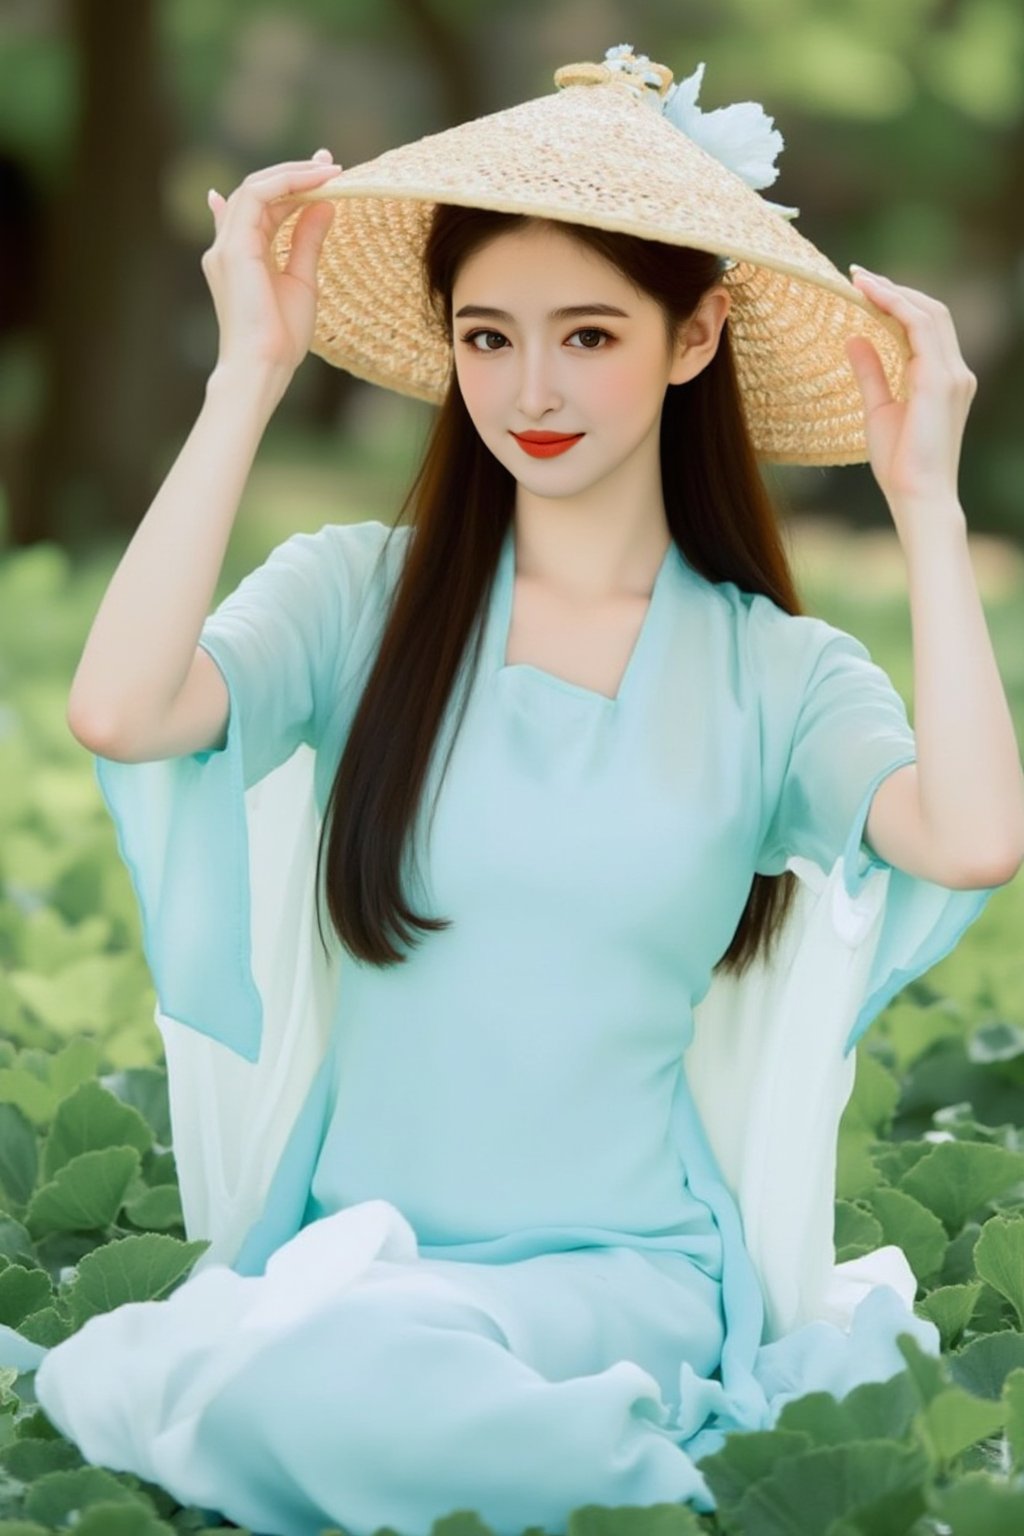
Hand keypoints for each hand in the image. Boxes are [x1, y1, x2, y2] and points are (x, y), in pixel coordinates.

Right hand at [202, 148, 341, 380]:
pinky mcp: (234, 247)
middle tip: (331, 163)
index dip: (293, 183)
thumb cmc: (281, 336)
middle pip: (257, 190)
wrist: (264, 365)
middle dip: (294, 171)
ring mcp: (226, 245)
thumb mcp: (302, 280)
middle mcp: (227, 245)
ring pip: (254, 187)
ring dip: (292, 173)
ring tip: (328, 170)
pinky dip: (285, 183)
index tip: (327, 174)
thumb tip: (325, 204)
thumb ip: (307, 240)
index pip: (263, 205)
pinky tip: (315, 182)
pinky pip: (255, 195)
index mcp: (241, 254)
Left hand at [845, 266, 976, 533]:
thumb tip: (853, 339)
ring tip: (861, 280)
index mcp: (943, 380)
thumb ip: (871, 373)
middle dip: (896, 289)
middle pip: (932, 312)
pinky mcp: (940, 381)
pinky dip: (896, 308)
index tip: (864, 288)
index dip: (898, 302)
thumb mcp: (878, 410)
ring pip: (928, 314)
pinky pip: (920, 329)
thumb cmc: (900, 465)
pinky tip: (870, 299)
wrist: (918, 496)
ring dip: (894, 292)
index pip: (926, 326)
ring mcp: (952, 375)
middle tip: (859, 275)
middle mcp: (955, 372)